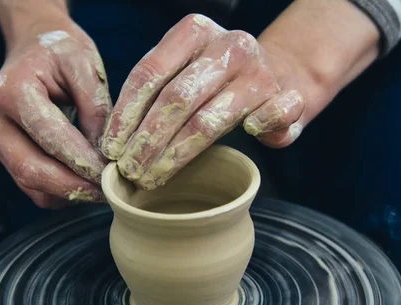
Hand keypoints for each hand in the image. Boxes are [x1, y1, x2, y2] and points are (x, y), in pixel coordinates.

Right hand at [0, 10, 110, 207]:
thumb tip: (104, 152)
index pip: (48, 136)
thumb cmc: (58, 51)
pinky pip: (33, 187)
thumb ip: (96, 106)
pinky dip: (61, 193)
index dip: (81, 160)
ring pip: (31, 184)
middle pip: (31, 169)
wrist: (32, 46)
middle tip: (109, 192)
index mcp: (10, 91)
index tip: (110, 173)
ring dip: (69, 194)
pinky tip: (86, 183)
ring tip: (102, 189)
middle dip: (74, 186)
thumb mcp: (84, 63)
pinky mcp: (6, 156)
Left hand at [99, 14, 305, 189]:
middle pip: (177, 98)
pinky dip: (261, 128)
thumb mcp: (179, 76)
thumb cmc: (212, 83)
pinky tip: (244, 140)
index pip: (150, 72)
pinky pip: (274, 115)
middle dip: (147, 141)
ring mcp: (261, 70)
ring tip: (154, 176)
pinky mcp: (288, 96)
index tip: (111, 148)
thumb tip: (112, 145)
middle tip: (130, 171)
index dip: (125, 115)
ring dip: (178, 154)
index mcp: (195, 31)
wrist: (271, 76)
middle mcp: (229, 45)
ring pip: (211, 119)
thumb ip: (152, 98)